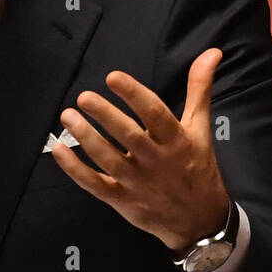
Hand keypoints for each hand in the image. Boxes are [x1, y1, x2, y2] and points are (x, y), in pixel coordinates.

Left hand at [52, 48, 229, 252]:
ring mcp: (137, 182)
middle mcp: (156, 160)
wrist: (200, 221)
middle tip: (84, 96)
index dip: (134, 94)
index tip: (113, 77)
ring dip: (86, 138)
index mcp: (175, 140)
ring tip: (67, 116)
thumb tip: (212, 51)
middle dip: (105, 116)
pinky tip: (59, 150)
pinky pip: (94, 184)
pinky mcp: (122, 200)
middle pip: (129, 136)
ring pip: (108, 159)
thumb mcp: (201, 128)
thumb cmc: (197, 167)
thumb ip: (199, 89)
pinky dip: (75, 169)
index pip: (155, 113)